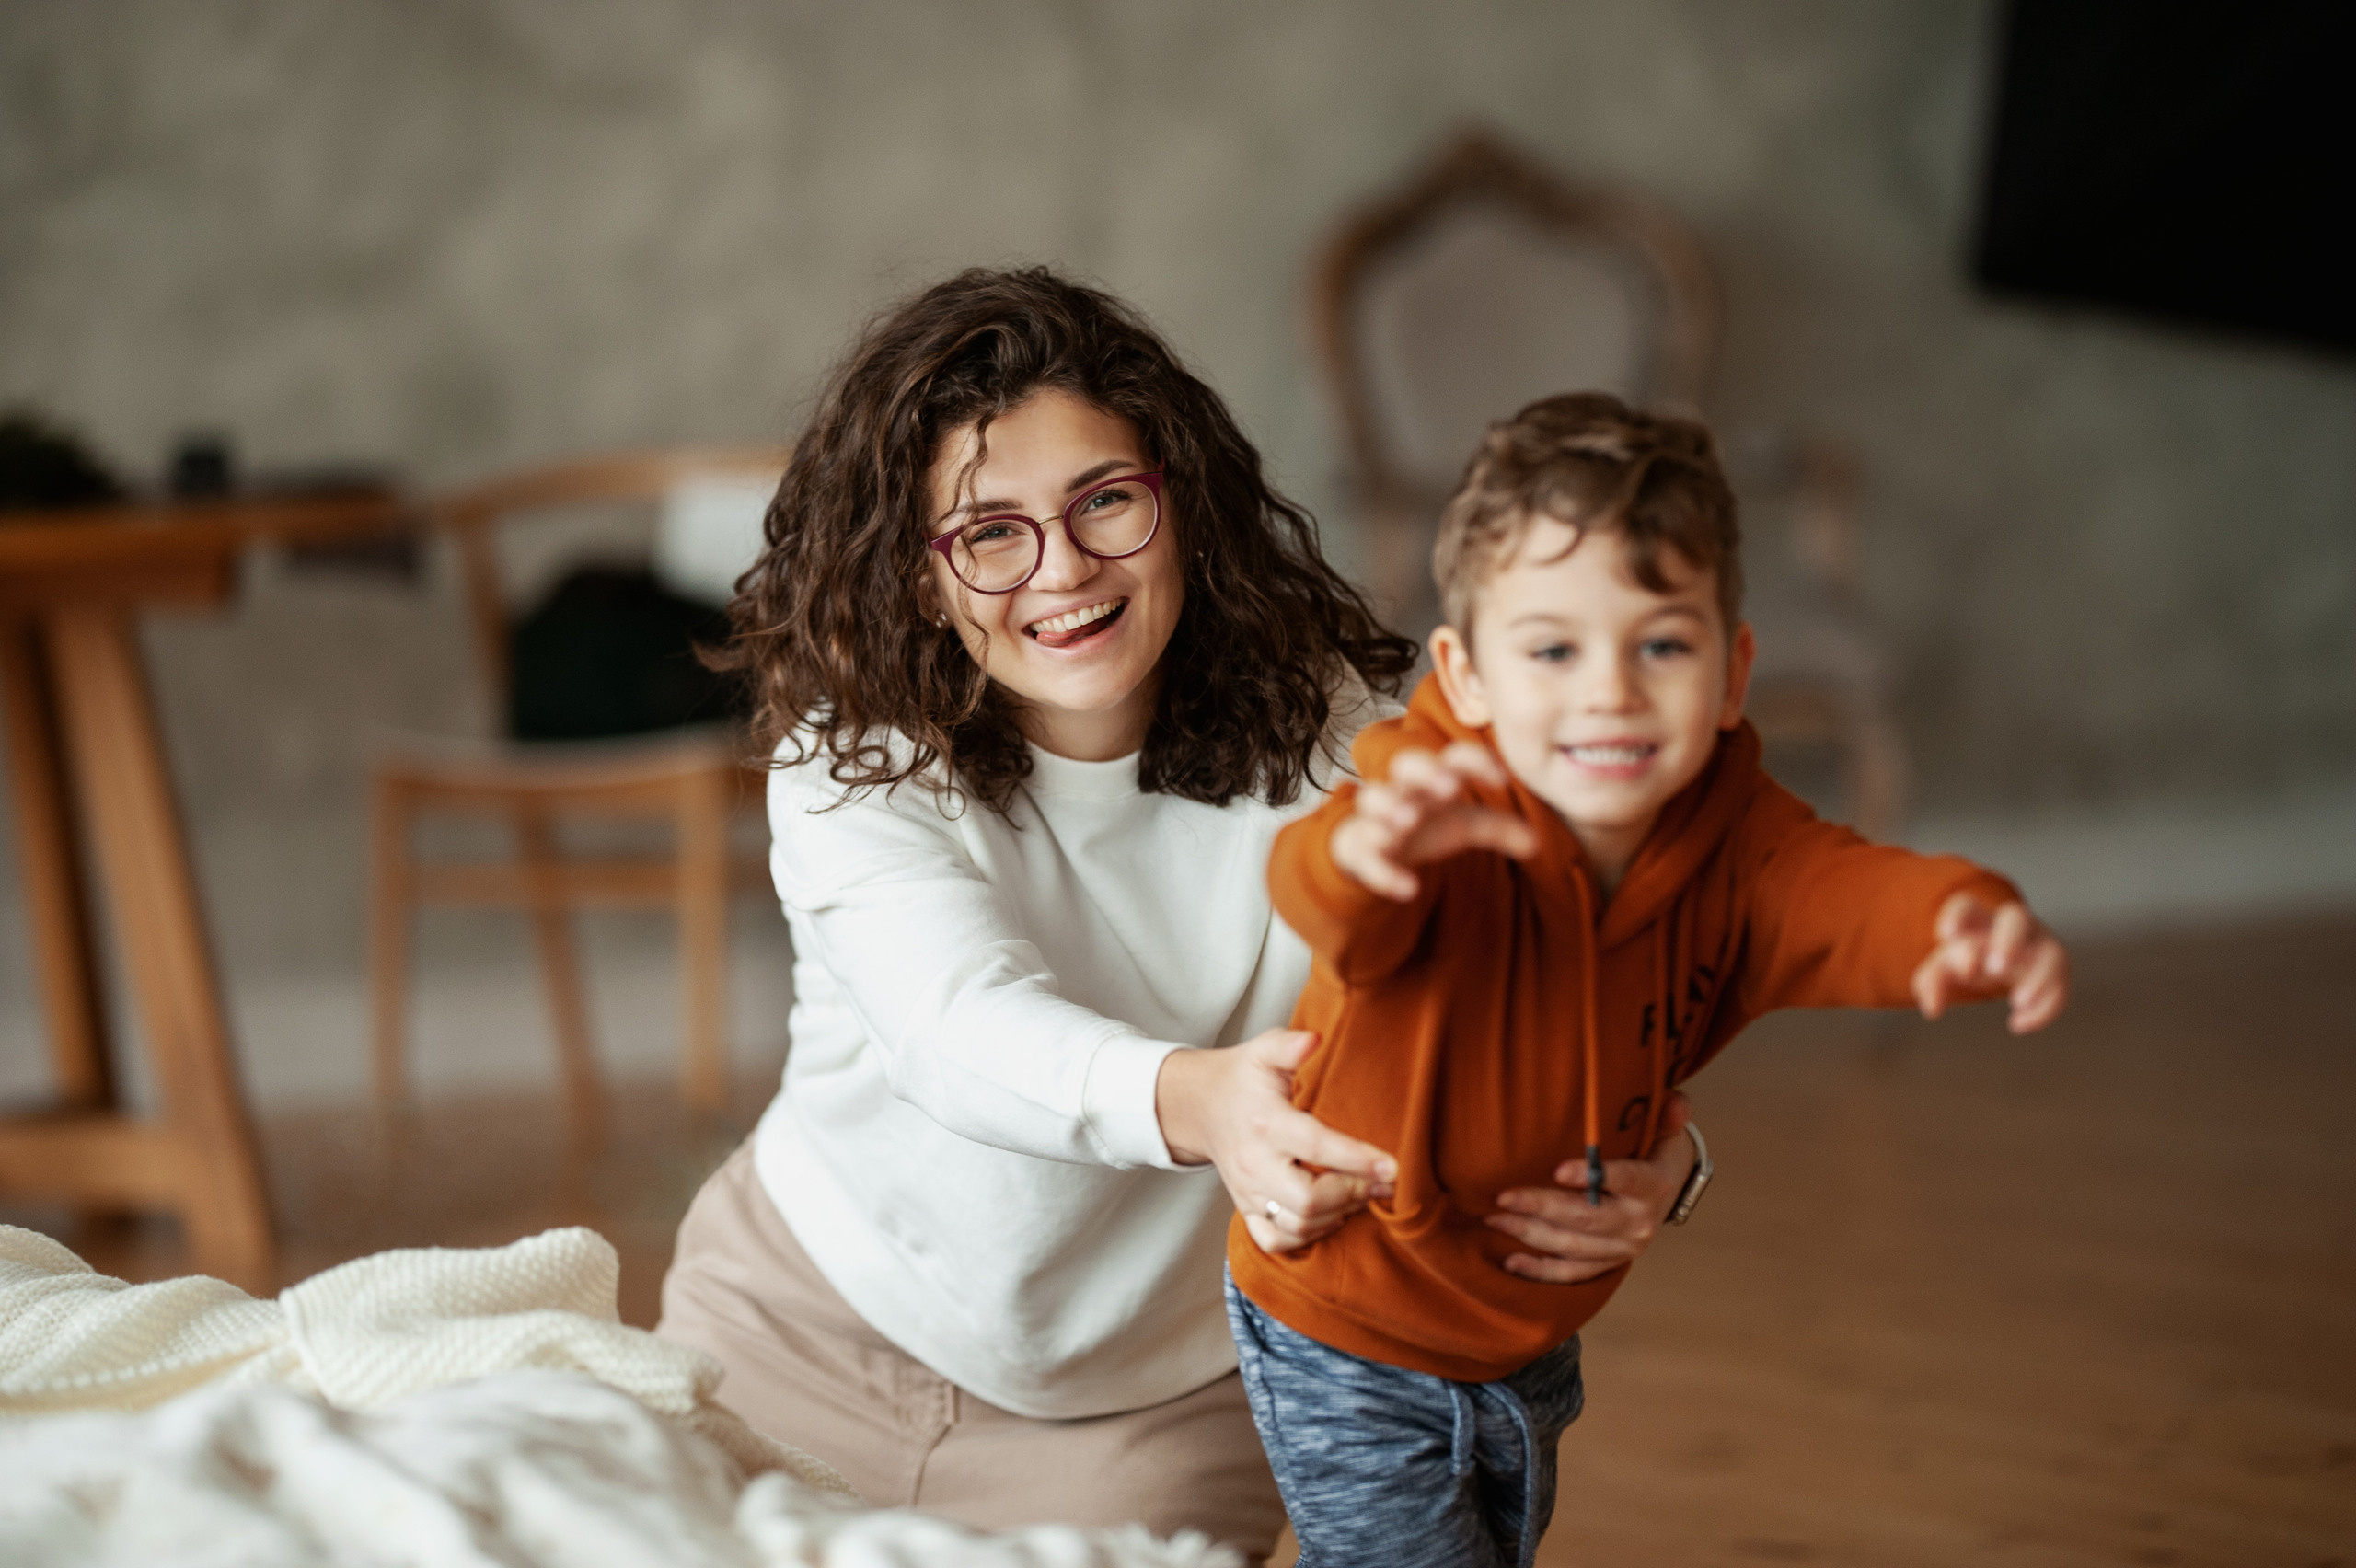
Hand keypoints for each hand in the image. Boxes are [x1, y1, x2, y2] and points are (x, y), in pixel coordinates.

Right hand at [1156, 1027, 1397, 1253]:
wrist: (1199, 1106)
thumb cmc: (1242, 1078)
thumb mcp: (1263, 1051)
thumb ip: (1290, 1045)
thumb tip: (1316, 1041)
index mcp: (1265, 1122)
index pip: (1316, 1147)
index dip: (1357, 1160)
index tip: (1393, 1166)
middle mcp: (1255, 1163)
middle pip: (1308, 1199)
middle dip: (1353, 1193)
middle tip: (1385, 1182)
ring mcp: (1248, 1191)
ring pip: (1297, 1225)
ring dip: (1338, 1215)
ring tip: (1363, 1194)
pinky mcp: (1245, 1209)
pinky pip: (1275, 1241)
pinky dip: (1307, 1237)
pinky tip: (1330, 1215)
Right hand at [1331, 743, 1538, 899]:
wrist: (1371, 846)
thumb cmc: (1423, 825)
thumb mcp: (1463, 825)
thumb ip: (1498, 829)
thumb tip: (1536, 844)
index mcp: (1432, 778)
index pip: (1453, 757)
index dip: (1475, 761)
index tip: (1500, 780)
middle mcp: (1404, 790)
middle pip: (1405, 765)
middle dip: (1424, 771)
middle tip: (1448, 788)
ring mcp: (1377, 817)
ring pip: (1372, 799)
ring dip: (1388, 807)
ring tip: (1407, 821)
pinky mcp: (1359, 848)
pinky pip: (1366, 856)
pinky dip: (1384, 873)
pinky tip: (1408, 889)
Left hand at [1486, 1093, 1696, 1282]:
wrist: (1668, 1188)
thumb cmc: (1655, 1149)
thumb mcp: (1666, 1127)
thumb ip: (1669, 1112)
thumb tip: (1676, 1103)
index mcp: (1654, 1184)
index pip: (1627, 1179)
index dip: (1594, 1175)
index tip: (1559, 1169)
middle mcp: (1640, 1222)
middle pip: (1587, 1218)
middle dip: (1542, 1207)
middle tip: (1504, 1197)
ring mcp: (1624, 1248)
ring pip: (1574, 1247)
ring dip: (1531, 1234)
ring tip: (1495, 1220)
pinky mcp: (1609, 1264)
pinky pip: (1573, 1273)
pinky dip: (1541, 1271)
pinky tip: (1511, 1261)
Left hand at [1911, 893, 2069, 1033]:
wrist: (2002, 965)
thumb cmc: (1969, 961)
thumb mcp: (1944, 969)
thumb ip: (1931, 982)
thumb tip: (1934, 1008)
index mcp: (1978, 920)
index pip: (1967, 906)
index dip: (1957, 916)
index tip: (1945, 935)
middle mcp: (2013, 928)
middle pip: (2016, 918)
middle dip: (2008, 941)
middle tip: (1994, 969)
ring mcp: (2040, 948)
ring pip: (2053, 954)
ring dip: (2038, 979)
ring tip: (2017, 1002)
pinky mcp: (2058, 973)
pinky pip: (2061, 988)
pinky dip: (2044, 1009)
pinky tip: (2018, 1024)